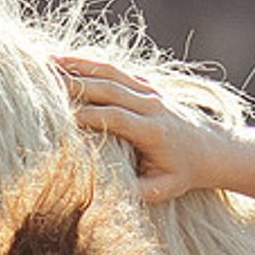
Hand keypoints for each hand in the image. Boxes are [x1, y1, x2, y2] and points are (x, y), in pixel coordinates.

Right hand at [55, 52, 240, 203]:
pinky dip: (90, 63)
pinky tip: (66, 61)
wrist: (212, 148)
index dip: (89, 116)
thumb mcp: (164, 189)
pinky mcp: (147, 84)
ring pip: (110, 72)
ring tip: (47, 62)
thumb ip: (138, 191)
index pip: (116, 117)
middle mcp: (151, 105)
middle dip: (75, 84)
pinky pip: (115, 70)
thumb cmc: (184, 173)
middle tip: (42, 81)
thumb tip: (107, 194)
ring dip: (78, 65)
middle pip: (108, 89)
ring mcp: (150, 91)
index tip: (62, 118)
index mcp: (154, 131)